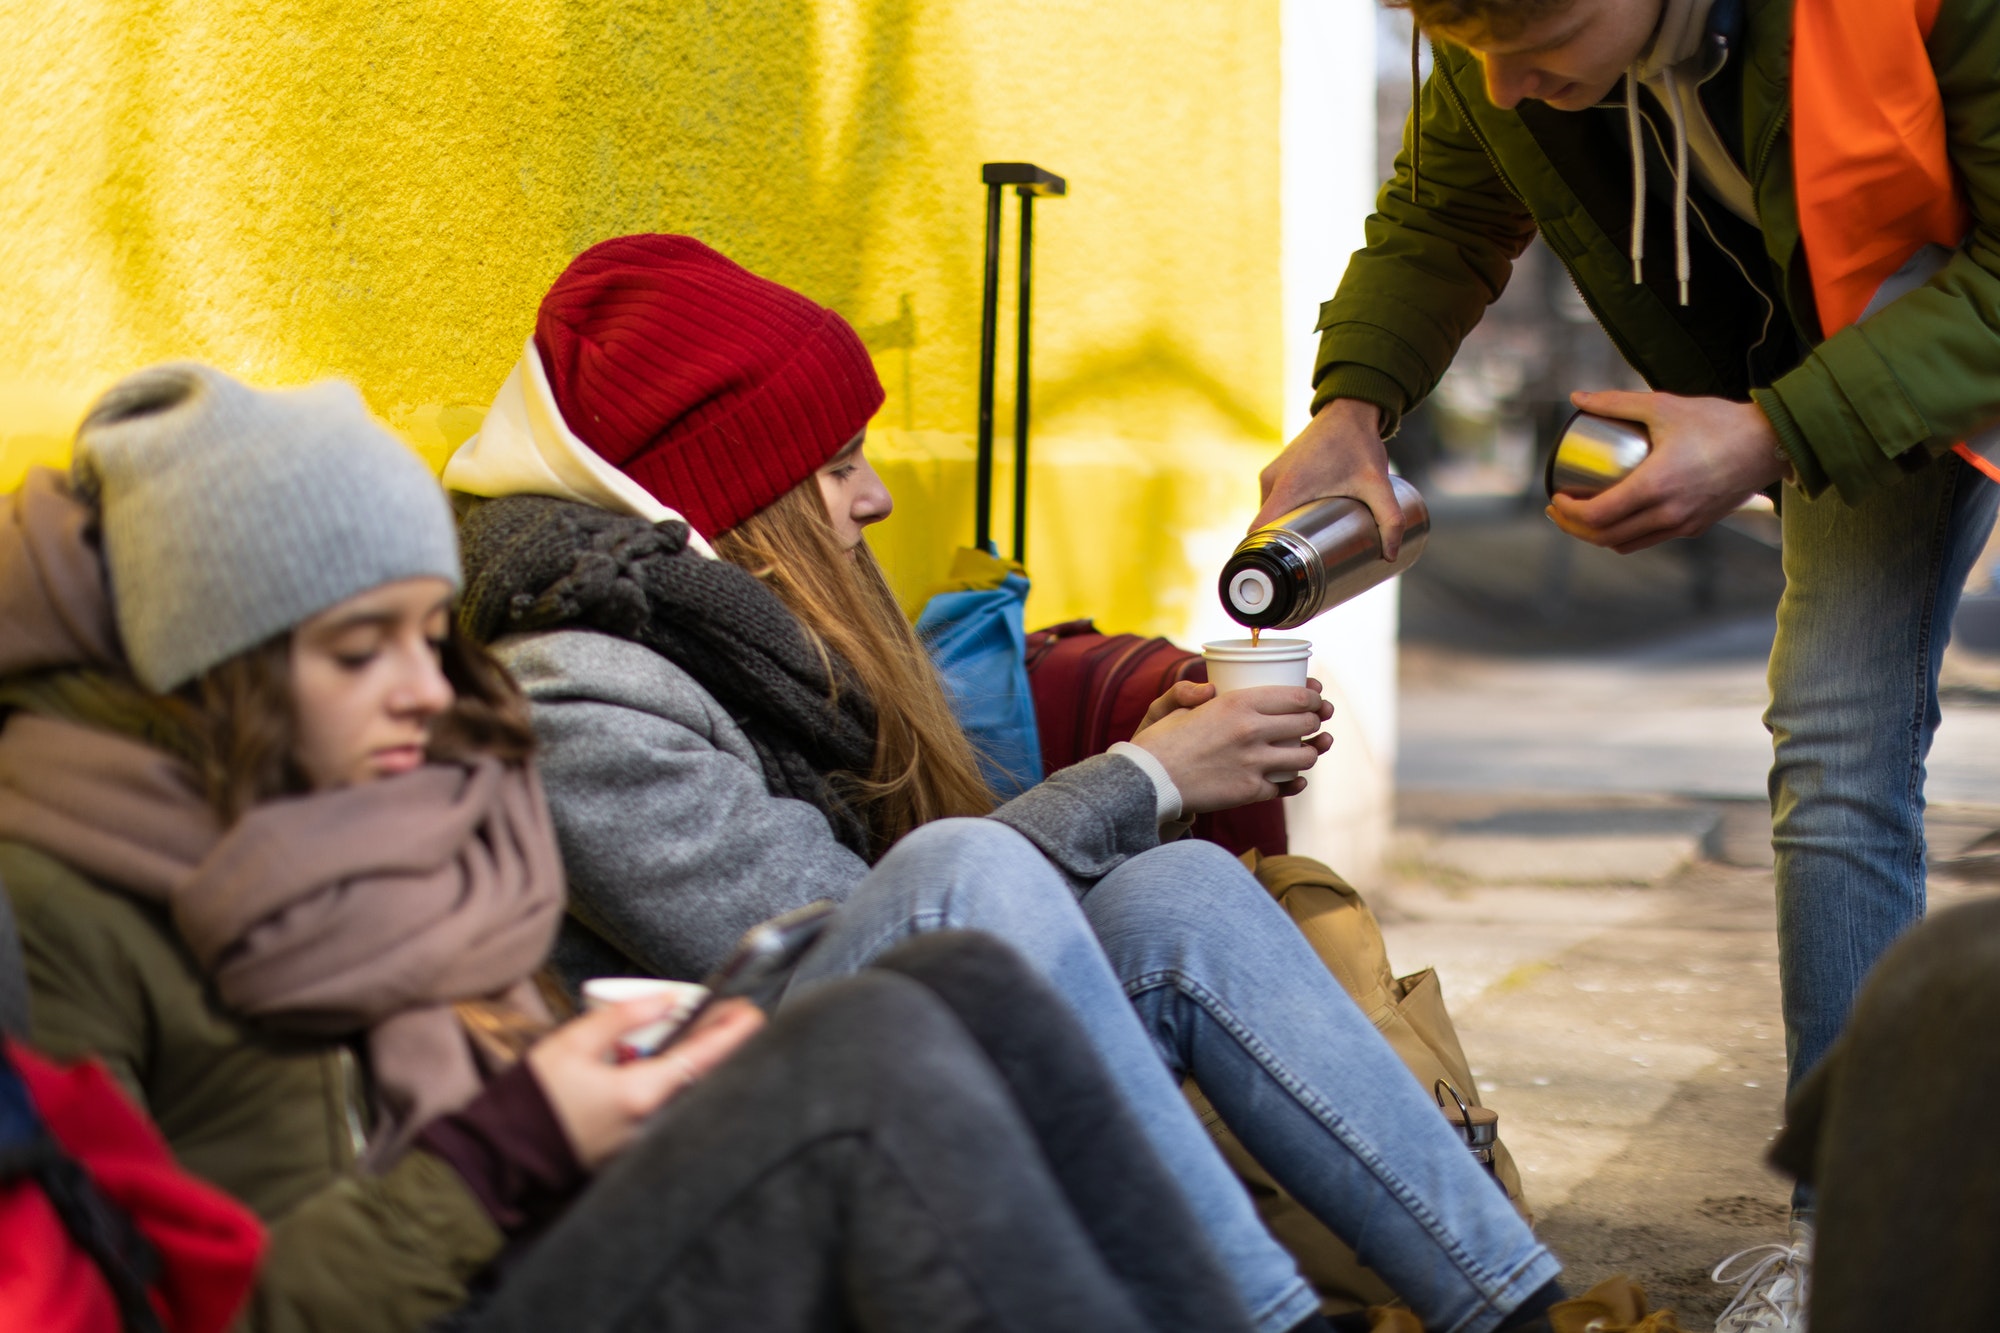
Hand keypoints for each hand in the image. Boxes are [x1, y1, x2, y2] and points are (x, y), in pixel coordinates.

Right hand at [526, 995, 764, 1170]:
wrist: (503, 1157)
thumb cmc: (532, 1100)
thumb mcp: (571, 1044)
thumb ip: (621, 1018)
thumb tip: (663, 999)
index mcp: (639, 1095)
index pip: (702, 1059)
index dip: (731, 1034)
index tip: (752, 1011)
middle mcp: (650, 1122)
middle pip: (702, 1077)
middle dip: (721, 1043)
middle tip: (733, 1012)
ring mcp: (643, 1139)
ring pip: (686, 1093)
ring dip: (699, 1061)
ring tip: (705, 1029)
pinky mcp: (631, 1147)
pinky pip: (667, 1108)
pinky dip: (678, 1081)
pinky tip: (674, 1060)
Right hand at [1131, 679, 1333, 812]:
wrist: (1149, 780)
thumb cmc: (1162, 740)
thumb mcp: (1179, 705)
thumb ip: (1199, 692)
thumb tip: (1211, 689)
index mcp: (1239, 702)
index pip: (1298, 697)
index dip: (1315, 697)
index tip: (1316, 699)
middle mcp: (1252, 730)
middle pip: (1307, 723)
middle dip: (1317, 721)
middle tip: (1316, 721)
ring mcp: (1254, 762)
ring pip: (1304, 757)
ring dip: (1311, 752)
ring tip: (1308, 749)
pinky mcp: (1250, 790)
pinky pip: (1285, 786)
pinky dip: (1294, 782)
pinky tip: (1296, 778)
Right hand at [1255, 399, 1407, 557]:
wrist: (1350, 408)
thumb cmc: (1359, 444)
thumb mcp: (1377, 483)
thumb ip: (1389, 518)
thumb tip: (1391, 555)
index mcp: (1288, 488)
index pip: (1259, 532)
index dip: (1263, 554)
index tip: (1278, 571)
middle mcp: (1273, 481)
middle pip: (1264, 527)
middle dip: (1280, 548)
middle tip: (1303, 566)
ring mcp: (1272, 473)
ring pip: (1268, 513)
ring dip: (1282, 530)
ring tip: (1305, 548)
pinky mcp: (1278, 469)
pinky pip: (1272, 500)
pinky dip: (1282, 515)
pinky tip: (1301, 525)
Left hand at [1547, 390, 1787, 552]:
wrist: (1771, 442)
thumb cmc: (1718, 421)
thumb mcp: (1664, 405)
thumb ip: (1617, 402)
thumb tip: (1577, 396)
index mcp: (1656, 487)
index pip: (1597, 516)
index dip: (1568, 512)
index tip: (1555, 496)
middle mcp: (1668, 513)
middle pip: (1604, 537)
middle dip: (1573, 527)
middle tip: (1558, 509)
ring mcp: (1683, 525)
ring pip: (1625, 544)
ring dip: (1597, 535)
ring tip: (1581, 516)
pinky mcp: (1696, 527)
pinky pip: (1649, 539)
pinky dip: (1624, 535)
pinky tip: (1617, 516)